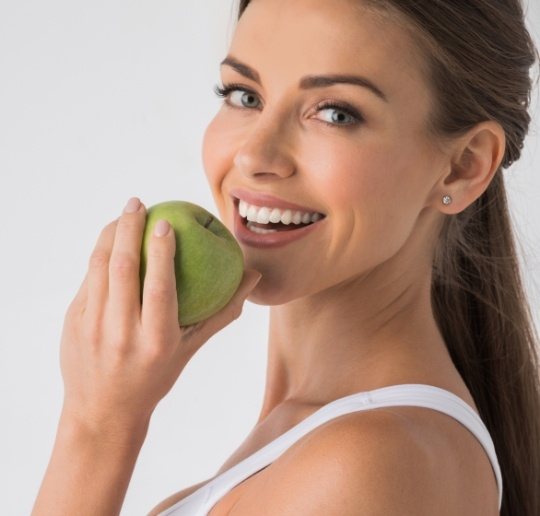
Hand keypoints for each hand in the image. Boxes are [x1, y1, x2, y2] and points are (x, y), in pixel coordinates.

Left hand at [59, 197, 260, 432]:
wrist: (102, 411)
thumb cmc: (155, 377)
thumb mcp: (190, 349)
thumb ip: (222, 312)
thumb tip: (253, 277)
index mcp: (156, 340)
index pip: (159, 286)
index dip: (161, 250)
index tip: (164, 221)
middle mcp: (121, 333)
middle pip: (122, 267)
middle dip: (128, 228)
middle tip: (137, 203)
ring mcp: (91, 328)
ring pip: (98, 268)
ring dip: (109, 236)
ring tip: (122, 215)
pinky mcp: (71, 324)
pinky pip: (86, 281)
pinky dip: (97, 256)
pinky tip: (108, 243)